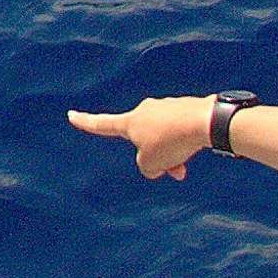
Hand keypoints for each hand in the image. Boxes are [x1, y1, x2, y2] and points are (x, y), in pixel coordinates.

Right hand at [67, 96, 215, 180]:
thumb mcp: (151, 163)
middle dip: (155, 155)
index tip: (72, 115)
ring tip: (185, 164)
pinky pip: (180, 130)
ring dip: (173, 153)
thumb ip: (146, 166)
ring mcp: (166, 108)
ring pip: (165, 137)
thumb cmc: (172, 141)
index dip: (86, 123)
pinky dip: (185, 143)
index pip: (102, 124)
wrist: (206, 121)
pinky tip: (197, 147)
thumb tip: (157, 164)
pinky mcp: (186, 108)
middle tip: (172, 170)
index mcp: (130, 122)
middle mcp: (145, 110)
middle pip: (143, 139)